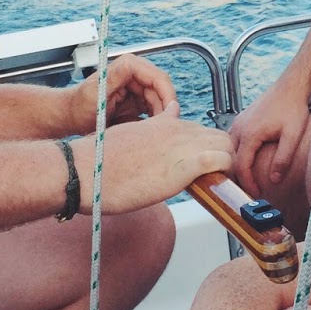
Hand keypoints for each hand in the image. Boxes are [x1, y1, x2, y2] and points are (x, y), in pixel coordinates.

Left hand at [70, 52, 176, 131]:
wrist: (72, 117)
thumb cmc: (80, 105)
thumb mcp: (96, 92)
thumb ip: (115, 78)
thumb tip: (131, 65)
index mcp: (128, 66)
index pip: (158, 77)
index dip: (167, 95)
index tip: (169, 114)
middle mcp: (136, 73)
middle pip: (162, 91)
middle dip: (165, 110)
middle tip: (162, 129)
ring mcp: (138, 87)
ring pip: (161, 102)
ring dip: (160, 117)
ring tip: (153, 133)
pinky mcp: (139, 101)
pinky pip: (154, 110)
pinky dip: (154, 121)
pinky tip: (147, 132)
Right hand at [97, 104, 231, 213]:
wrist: (83, 170)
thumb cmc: (99, 160)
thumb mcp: (130, 136)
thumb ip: (153, 130)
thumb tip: (167, 123)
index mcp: (165, 123)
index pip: (202, 131)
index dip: (207, 149)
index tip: (204, 167)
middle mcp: (177, 130)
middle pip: (220, 136)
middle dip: (223, 157)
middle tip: (213, 180)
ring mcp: (181, 145)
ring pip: (226, 145)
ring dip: (226, 165)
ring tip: (214, 186)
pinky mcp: (183, 166)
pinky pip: (220, 160)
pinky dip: (224, 172)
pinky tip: (214, 186)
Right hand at [228, 77, 310, 197]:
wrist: (290, 86)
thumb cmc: (293, 108)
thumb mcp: (292, 136)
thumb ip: (283, 159)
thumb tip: (274, 180)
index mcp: (250, 134)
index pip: (241, 166)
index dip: (248, 184)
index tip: (256, 195)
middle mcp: (239, 128)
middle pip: (231, 160)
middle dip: (239, 178)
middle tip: (250, 192)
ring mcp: (238, 122)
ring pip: (230, 151)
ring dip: (236, 166)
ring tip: (248, 180)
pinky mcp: (242, 119)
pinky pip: (233, 141)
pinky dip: (237, 154)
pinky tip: (247, 161)